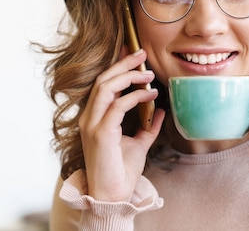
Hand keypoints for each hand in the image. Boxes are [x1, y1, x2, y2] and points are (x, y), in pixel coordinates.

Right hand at [78, 49, 164, 201]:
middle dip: (123, 63)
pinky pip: (117, 106)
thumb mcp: (139, 143)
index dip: (118, 66)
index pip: (103, 84)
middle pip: (103, 80)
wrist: (113, 195)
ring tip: (148, 73)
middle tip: (142, 53)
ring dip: (128, 76)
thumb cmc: (122, 171)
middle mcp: (89, 118)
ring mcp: (92, 125)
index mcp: (94, 118)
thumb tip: (160, 110)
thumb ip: (148, 126)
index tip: (136, 56)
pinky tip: (151, 95)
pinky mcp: (101, 133)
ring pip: (106, 88)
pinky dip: (135, 96)